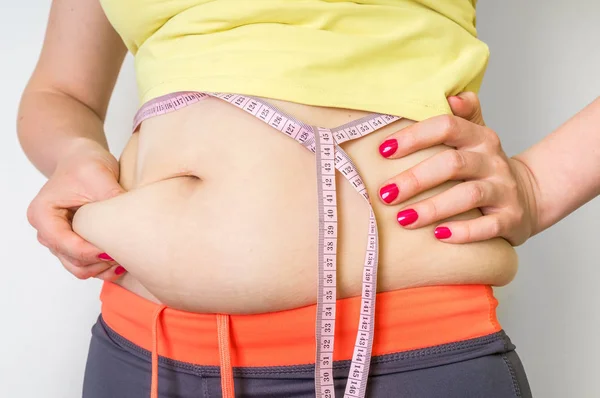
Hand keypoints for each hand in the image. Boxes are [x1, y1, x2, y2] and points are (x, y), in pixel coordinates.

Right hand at [27, 139, 126, 279]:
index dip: (91, 251)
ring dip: (102, 268)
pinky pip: (86, 264)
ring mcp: (60, 240)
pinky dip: (102, 266)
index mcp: (43, 215)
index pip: (65, 244)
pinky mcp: (74, 243)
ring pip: (80, 268)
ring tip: (126, 258)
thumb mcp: (98, 175)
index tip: (115, 248)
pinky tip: (122, 260)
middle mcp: (47, 232)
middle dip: (99, 262)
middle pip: (72, 261)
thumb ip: (111, 198)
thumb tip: (132, 221)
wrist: (80, 159)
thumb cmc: (84, 163)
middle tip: (126, 254)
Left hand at [377, 92, 538, 245]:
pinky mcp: (511, 219)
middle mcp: (493, 161)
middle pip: (452, 163)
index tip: (384, 150)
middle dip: (415, 179)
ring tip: (404, 219)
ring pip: (468, 196)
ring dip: (433, 208)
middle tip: (385, 194)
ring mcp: (504, 190)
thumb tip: (452, 97)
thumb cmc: (484, 166)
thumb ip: (461, 115)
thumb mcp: (475, 136)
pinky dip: (463, 232)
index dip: (415, 136)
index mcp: (479, 137)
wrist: (529, 195)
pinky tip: (438, 236)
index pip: (447, 126)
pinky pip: (488, 226)